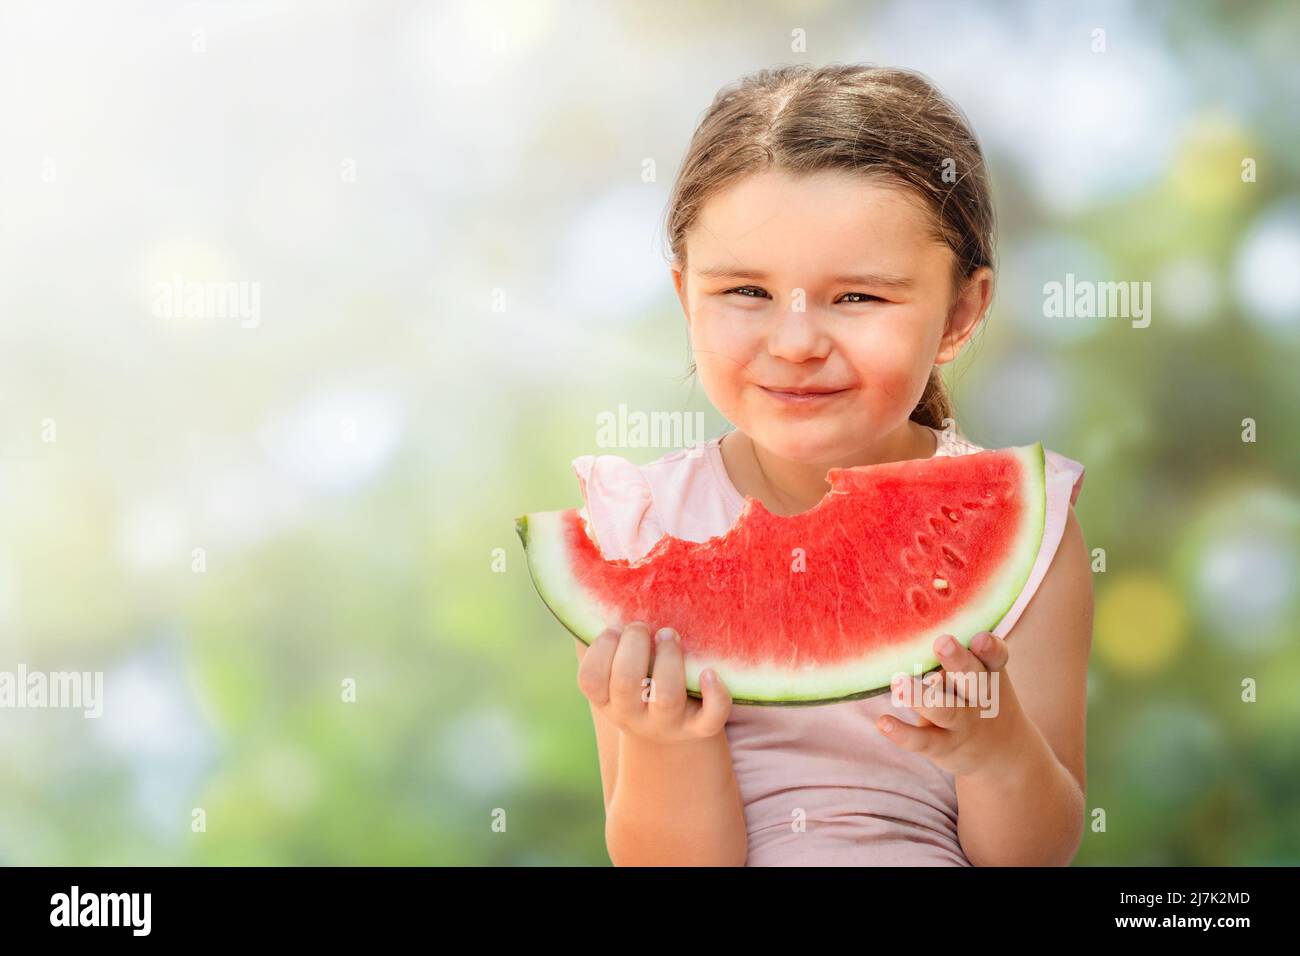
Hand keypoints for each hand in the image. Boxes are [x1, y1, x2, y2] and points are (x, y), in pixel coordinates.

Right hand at [575, 622, 731, 743]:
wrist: (670, 730)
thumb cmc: (638, 683)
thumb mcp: (614, 670)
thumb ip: (604, 641)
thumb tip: (599, 599)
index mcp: (607, 700)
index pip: (590, 680)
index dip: (600, 649)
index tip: (615, 628)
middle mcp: (633, 716)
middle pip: (626, 683)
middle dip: (634, 646)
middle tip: (642, 627)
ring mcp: (668, 724)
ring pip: (667, 697)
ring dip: (669, 659)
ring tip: (670, 633)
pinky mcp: (701, 727)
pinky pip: (711, 717)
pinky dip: (714, 694)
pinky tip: (709, 671)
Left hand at [875, 630, 1031, 778]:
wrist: (1001, 756)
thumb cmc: (977, 698)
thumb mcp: (980, 677)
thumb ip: (956, 655)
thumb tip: (914, 631)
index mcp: (989, 674)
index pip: (994, 658)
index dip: (990, 648)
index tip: (980, 638)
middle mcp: (979, 698)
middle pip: (972, 679)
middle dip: (958, 661)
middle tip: (942, 643)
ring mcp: (962, 723)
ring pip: (944, 710)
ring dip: (920, 696)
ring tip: (898, 683)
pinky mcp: (943, 746)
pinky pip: (922, 740)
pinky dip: (902, 733)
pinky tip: (883, 722)